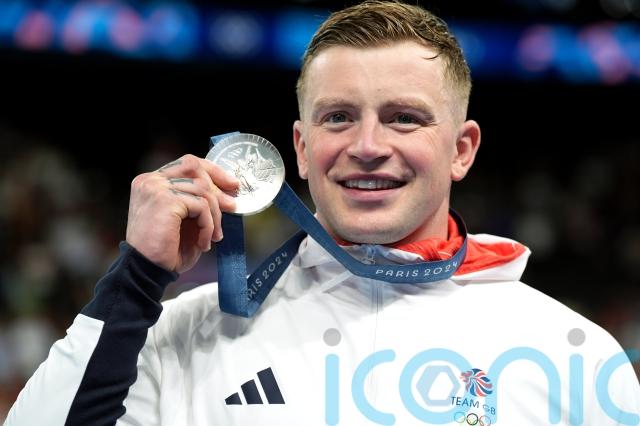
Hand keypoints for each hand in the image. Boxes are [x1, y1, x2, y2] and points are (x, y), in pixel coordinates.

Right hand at [126, 154, 238, 272]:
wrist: (147, 271)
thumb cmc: (166, 251)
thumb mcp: (186, 220)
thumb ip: (199, 202)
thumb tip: (228, 193)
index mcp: (152, 182)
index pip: (187, 164)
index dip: (212, 171)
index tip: (231, 184)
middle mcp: (151, 181)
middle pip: (195, 168)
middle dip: (218, 188)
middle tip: (232, 207)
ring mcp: (156, 188)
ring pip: (202, 189)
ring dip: (214, 215)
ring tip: (213, 236)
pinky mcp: (165, 200)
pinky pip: (201, 205)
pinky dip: (208, 225)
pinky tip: (204, 242)